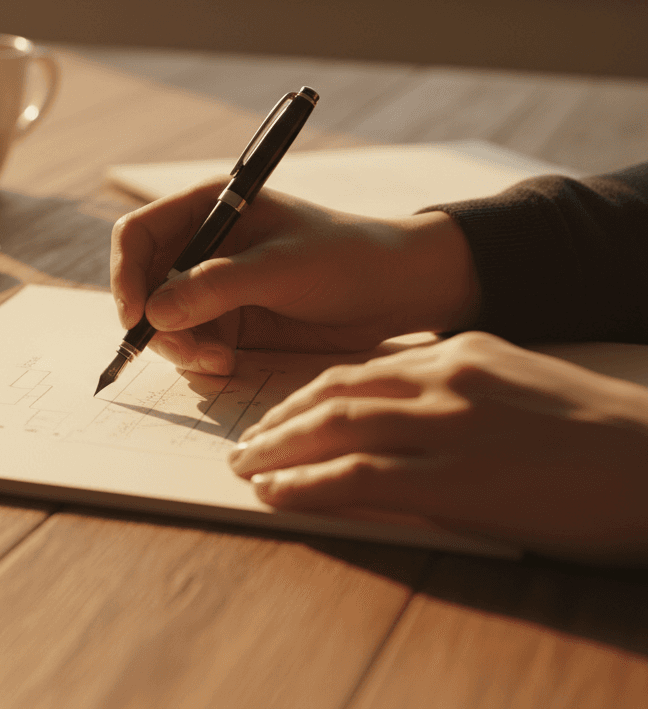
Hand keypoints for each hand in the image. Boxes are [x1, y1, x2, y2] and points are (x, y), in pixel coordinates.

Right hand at [109, 179, 478, 373]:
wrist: (399, 292)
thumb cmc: (347, 259)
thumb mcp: (282, 269)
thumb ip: (216, 288)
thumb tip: (155, 314)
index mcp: (208, 208)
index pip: (138, 235)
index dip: (126, 275)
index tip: (137, 316)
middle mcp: (202, 246)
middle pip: (143, 286)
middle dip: (156, 323)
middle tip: (189, 353)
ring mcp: (212, 287)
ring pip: (163, 322)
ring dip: (180, 347)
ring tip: (220, 361)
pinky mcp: (228, 321)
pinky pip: (190, 344)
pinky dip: (200, 359)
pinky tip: (229, 363)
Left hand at [229, 331, 647, 563]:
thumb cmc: (601, 440)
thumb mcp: (522, 390)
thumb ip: (461, 394)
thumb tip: (406, 421)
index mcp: (463, 353)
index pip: (363, 367)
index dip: (309, 394)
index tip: (282, 414)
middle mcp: (446, 378)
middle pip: (335, 392)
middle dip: (282, 419)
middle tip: (248, 443)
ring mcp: (447, 426)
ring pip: (334, 428)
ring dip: (277, 450)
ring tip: (247, 468)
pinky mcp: (453, 480)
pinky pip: (354, 477)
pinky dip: (304, 485)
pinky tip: (276, 494)